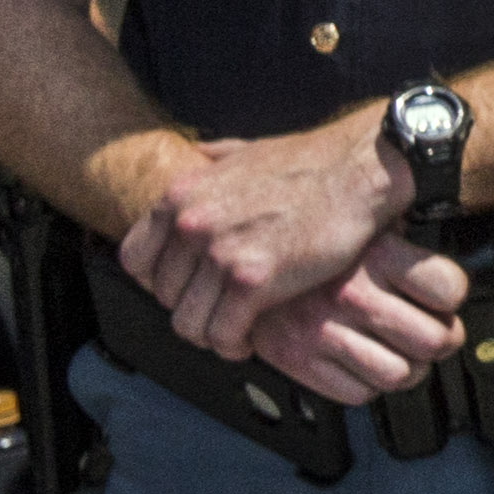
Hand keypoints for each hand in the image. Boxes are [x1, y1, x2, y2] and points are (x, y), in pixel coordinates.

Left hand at [119, 114, 412, 367]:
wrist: (359, 169)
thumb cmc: (311, 162)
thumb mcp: (245, 150)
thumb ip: (212, 160)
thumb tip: (198, 154)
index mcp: (180, 196)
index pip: (134, 261)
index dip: (159, 283)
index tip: (188, 288)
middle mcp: (190, 224)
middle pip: (164, 297)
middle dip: (194, 308)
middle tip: (222, 310)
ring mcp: (220, 253)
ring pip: (188, 324)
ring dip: (212, 333)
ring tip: (235, 330)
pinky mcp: (254, 280)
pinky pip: (223, 334)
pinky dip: (235, 344)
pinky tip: (251, 337)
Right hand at [250, 242, 477, 408]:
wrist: (235, 256)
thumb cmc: (303, 242)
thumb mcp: (359, 225)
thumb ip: (400, 239)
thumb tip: (441, 247)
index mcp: (375, 254)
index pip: (449, 289)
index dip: (452, 299)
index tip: (443, 301)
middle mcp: (353, 293)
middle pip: (434, 340)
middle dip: (440, 342)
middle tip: (431, 336)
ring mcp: (324, 329)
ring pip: (400, 374)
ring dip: (407, 369)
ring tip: (398, 353)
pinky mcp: (298, 359)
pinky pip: (358, 393)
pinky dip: (367, 385)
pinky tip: (361, 363)